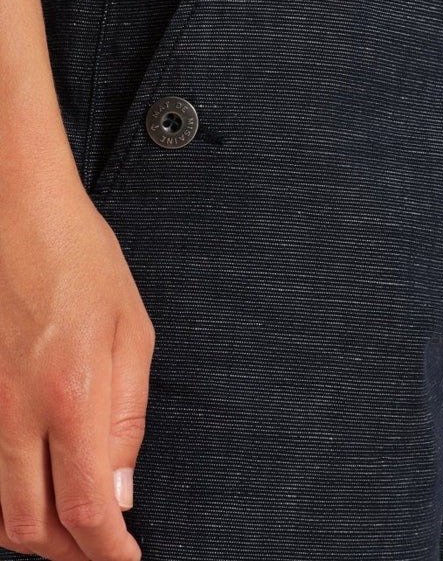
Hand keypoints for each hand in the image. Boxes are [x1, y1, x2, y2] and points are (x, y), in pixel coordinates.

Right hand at [0, 172, 154, 560]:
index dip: (107, 550)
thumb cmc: (81, 260)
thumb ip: (127, 418)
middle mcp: (17, 412)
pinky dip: (5, 499)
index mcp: (72, 395)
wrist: (17, 214)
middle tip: (102, 550)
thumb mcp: (130, 331)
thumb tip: (120, 491)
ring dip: (36, 533)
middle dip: (71, 553)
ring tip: (71, 529)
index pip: (85, 509)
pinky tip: (31, 489)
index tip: (128, 560)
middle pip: (32, 525)